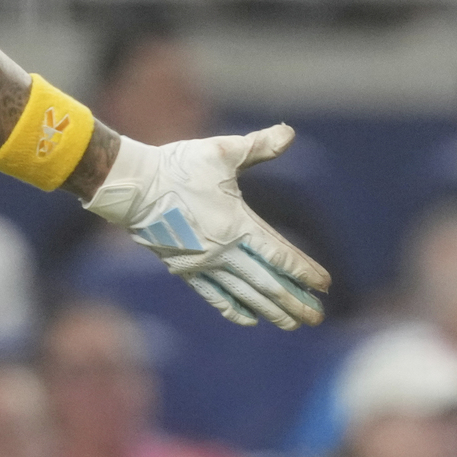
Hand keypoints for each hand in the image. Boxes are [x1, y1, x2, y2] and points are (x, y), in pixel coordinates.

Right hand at [82, 124, 329, 328]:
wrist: (132, 186)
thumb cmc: (179, 166)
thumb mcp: (222, 152)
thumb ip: (259, 145)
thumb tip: (289, 132)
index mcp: (236, 225)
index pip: (279, 255)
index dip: (304, 271)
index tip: (325, 284)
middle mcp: (222, 251)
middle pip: (266, 284)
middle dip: (293, 302)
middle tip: (316, 317)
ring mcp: (202, 264)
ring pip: (243, 294)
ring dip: (270, 311)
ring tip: (292, 324)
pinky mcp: (184, 268)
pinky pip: (213, 295)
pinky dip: (233, 308)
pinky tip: (250, 319)